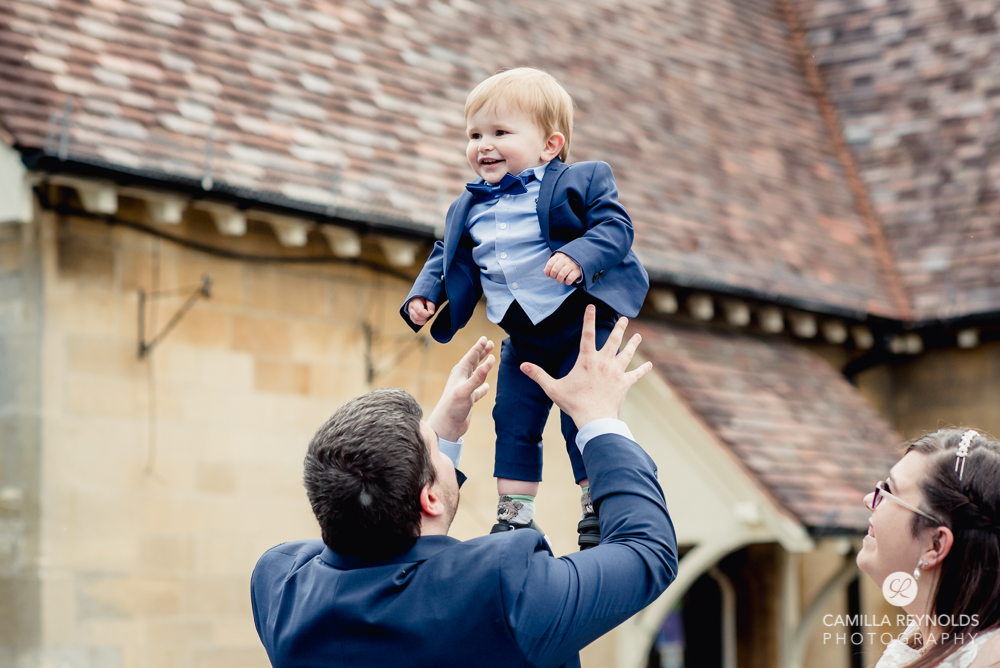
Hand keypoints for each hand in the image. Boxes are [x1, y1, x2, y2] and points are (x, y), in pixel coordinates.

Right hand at [408, 297, 435, 325]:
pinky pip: (416, 322)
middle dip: (425, 317)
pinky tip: (424, 317)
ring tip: (426, 314)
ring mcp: (410, 313)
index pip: (419, 311)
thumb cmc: (424, 297)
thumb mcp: (429, 298)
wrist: (419, 297)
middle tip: (429, 312)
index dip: (426, 314)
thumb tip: (431, 313)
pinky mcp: (411, 317)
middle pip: (417, 317)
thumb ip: (431, 305)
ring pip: (416, 321)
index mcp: (414, 302)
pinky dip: (422, 321)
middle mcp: (410, 308)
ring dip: (423, 320)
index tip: (431, 312)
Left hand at [427, 336, 495, 440]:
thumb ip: (476, 379)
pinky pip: (478, 390)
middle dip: (482, 352)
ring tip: (492, 359)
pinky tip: (487, 386)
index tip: (485, 338)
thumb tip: (487, 366)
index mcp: (460, 373)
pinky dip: (483, 386)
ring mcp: (465, 389)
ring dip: (484, 366)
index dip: (479, 346)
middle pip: (474, 361)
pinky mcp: (468, 399)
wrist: (447, 426)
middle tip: (490, 343)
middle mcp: (461, 378)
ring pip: (477, 374)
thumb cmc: (452, 408)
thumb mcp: (464, 391)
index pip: (471, 356)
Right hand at [520, 306, 650, 428]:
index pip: (587, 334)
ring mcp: (616, 372)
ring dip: (633, 343)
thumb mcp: (553, 388)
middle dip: (619, 327)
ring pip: (627, 353)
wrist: (595, 419)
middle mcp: (603, 362)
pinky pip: (636, 374)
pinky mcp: (624, 383)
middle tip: (624, 318)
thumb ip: (538, 375)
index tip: (591, 306)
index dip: (588, 318)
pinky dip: (643, 369)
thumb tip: (522, 365)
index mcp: (587, 360)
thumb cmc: (574, 403)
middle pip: (614, 340)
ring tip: (637, 335)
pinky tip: (650, 365)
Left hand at [544, 252, 581, 284]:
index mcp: (559, 256)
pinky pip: (570, 278)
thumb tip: (545, 271)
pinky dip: (567, 282)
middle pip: (555, 269)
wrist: (581, 257)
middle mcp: (565, 260)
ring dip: (559, 280)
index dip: (547, 271)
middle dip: (553, 276)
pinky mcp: (577, 270)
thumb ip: (552, 264)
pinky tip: (567, 282)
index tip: (548, 275)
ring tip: (560, 281)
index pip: (550, 264)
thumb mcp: (559, 259)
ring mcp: (571, 265)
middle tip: (555, 278)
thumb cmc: (567, 260)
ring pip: (562, 274)